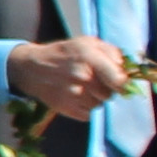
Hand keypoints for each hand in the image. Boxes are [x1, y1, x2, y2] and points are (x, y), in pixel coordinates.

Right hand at [9, 37, 131, 120]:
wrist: (31, 68)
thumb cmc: (63, 53)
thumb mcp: (86, 42)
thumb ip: (111, 51)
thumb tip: (125, 68)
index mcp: (89, 58)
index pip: (119, 80)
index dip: (121, 82)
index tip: (117, 81)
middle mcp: (83, 77)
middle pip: (110, 94)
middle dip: (106, 89)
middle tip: (94, 81)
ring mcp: (74, 95)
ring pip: (99, 105)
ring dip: (95, 98)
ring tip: (83, 88)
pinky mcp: (67, 108)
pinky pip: (88, 114)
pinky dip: (85, 108)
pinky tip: (75, 97)